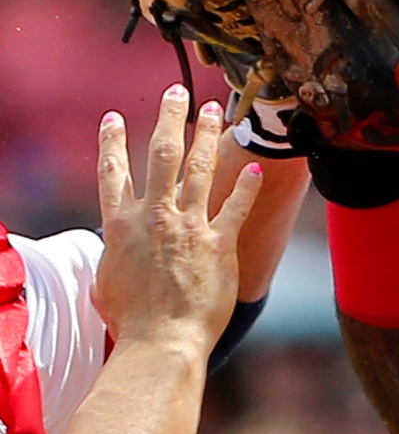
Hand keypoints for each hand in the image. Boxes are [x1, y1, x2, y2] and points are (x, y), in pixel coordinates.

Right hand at [93, 87, 262, 349]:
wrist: (162, 340)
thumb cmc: (131, 321)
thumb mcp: (106, 281)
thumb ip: (114, 255)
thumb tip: (117, 252)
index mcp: (121, 224)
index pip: (114, 171)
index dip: (113, 142)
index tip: (115, 119)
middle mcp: (155, 216)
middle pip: (161, 154)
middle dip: (170, 118)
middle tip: (177, 93)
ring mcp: (189, 227)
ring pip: (200, 169)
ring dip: (208, 135)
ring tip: (216, 111)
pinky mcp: (220, 244)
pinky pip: (236, 207)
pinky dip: (246, 186)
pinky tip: (256, 166)